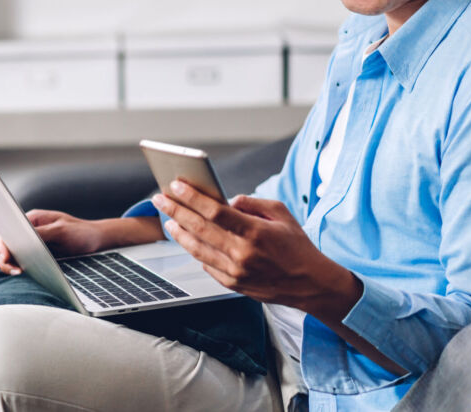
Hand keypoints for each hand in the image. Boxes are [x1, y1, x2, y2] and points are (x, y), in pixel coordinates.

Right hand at [0, 210, 104, 274]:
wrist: (97, 241)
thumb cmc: (81, 232)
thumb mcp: (61, 231)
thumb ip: (41, 233)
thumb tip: (21, 238)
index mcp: (31, 219)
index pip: (8, 228)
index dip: (3, 243)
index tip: (5, 255)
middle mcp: (28, 230)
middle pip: (7, 244)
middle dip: (4, 257)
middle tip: (13, 270)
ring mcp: (31, 243)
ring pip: (13, 255)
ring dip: (11, 264)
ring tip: (18, 272)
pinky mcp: (37, 255)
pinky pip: (23, 261)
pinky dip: (20, 268)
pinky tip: (23, 273)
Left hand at [151, 181, 358, 318]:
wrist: (310, 284)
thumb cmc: (297, 247)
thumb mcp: (282, 215)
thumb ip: (253, 203)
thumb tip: (229, 200)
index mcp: (255, 232)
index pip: (215, 211)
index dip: (192, 197)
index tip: (176, 186)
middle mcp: (242, 253)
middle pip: (199, 228)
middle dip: (176, 210)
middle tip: (160, 199)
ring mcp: (235, 271)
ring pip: (197, 249)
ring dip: (179, 232)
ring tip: (168, 219)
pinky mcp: (232, 284)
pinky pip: (206, 264)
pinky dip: (195, 250)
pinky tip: (188, 239)